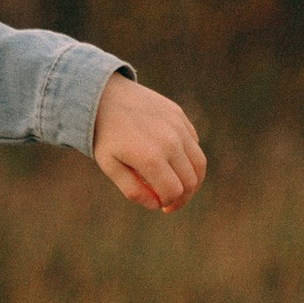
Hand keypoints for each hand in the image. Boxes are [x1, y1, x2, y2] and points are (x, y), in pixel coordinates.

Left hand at [92, 76, 205, 212]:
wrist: (104, 96)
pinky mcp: (179, 115)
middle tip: (171, 202)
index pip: (174, 192)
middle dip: (183, 197)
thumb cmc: (105, 135)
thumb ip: (133, 190)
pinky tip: (173, 161)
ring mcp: (177, 126)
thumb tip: (157, 204)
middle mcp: (170, 142)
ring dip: (192, 180)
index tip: (161, 205)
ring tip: (179, 186)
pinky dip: (189, 158)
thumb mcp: (110, 167)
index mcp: (150, 157)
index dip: (169, 203)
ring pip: (199, 163)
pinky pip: (194, 144)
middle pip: (191, 181)